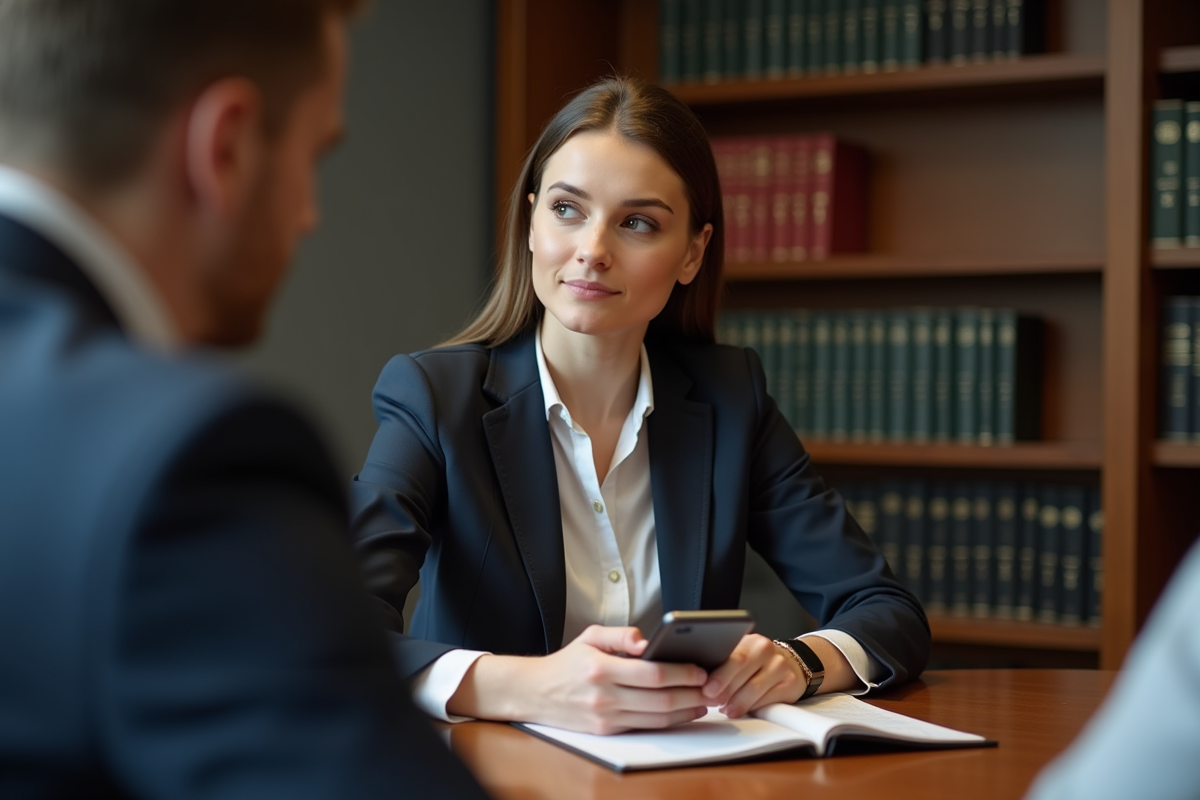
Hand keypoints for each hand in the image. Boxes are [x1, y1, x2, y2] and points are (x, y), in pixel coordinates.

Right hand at [451, 625, 708, 734]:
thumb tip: (646, 640)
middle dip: (691, 695)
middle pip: (660, 700)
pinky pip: (645, 727)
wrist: (535, 692)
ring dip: (685, 712)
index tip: (700, 670)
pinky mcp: (607, 731)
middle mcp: (604, 696)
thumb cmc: (567, 662)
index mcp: (601, 668)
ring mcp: (606, 717)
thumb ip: (621, 635)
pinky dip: (669, 722)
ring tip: (704, 702)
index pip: (652, 673)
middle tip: (711, 688)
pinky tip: (683, 713)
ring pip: (657, 718)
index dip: (681, 674)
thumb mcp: (590, 636)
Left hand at [699, 634, 806, 717]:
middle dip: (725, 690)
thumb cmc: (755, 662)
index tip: (707, 689)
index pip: (734, 656)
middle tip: (713, 701)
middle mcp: (766, 649)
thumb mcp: (740, 656)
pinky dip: (751, 708)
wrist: (790, 662)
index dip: (719, 675)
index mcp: (750, 640)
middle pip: (743, 671)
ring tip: (726, 709)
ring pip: (755, 688)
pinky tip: (741, 710)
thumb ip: (721, 663)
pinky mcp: (790, 684)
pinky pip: (768, 700)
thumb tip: (695, 679)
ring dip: (737, 702)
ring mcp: (780, 666)